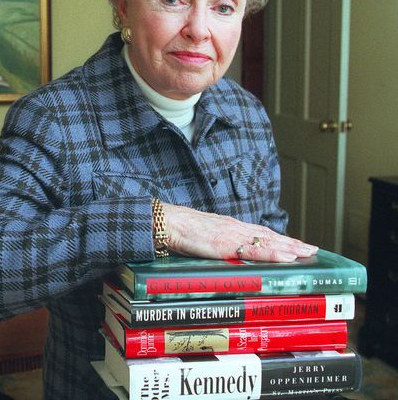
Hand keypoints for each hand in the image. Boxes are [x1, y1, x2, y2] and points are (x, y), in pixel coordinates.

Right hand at [162, 203, 317, 261]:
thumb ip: (216, 243)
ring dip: (290, 247)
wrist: (167, 223)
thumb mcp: (202, 236)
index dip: (279, 238)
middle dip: (292, 243)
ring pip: (268, 242)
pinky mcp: (228, 245)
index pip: (259, 232)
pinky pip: (256, 250)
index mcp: (229, 226)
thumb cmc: (179, 230)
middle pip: (269, 236)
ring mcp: (233, 235)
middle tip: (313, 249)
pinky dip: (275, 253)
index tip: (295, 243)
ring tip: (308, 253)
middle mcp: (235, 228)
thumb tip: (224, 254)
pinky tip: (288, 257)